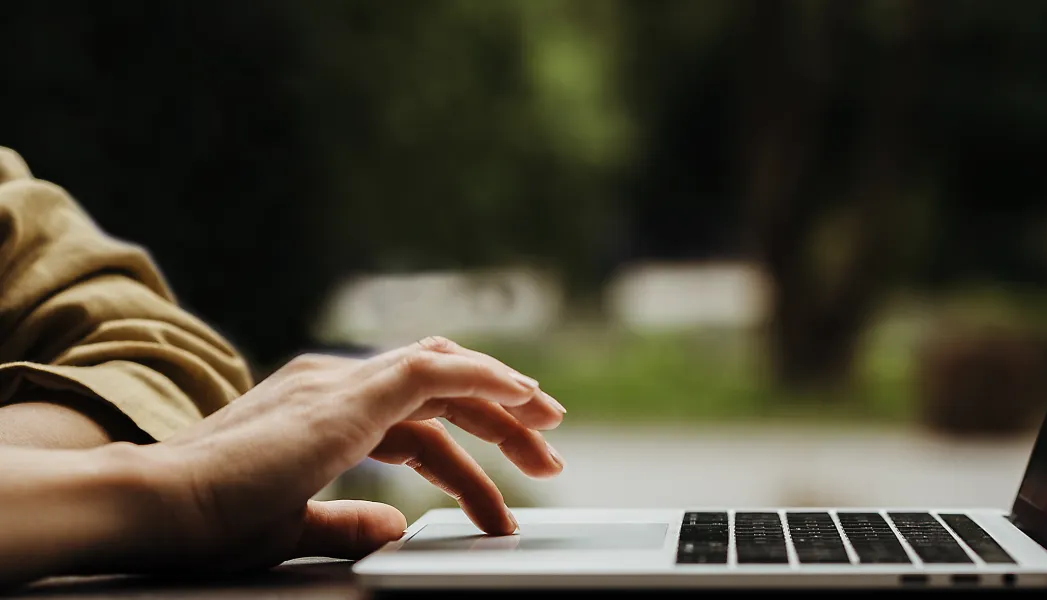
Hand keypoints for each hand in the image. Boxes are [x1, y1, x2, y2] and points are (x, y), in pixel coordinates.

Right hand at [116, 336, 565, 572]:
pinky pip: (435, 372)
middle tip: (548, 441)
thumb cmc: (206, 521)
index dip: (467, 439)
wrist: (156, 509)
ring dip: (505, 403)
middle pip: (439, 389)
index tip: (509, 464)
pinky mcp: (347, 398)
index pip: (415, 416)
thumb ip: (346, 521)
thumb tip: (393, 525)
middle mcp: (333, 384)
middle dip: (500, 415)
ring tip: (549, 430)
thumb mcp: (293, 522)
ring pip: (447, 377)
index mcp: (320, 409)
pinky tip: (521, 396)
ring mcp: (339, 385)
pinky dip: (485, 380)